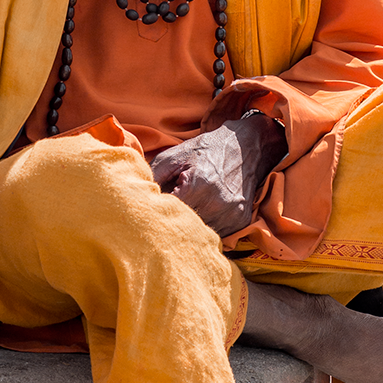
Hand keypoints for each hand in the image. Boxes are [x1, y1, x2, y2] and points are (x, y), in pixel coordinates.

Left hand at [150, 113, 286, 236]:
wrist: (247, 147)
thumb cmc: (206, 149)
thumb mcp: (175, 155)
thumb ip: (153, 176)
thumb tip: (135, 197)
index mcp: (197, 185)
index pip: (168, 214)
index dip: (156, 214)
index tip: (149, 212)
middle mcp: (217, 204)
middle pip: (183, 229)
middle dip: (171, 224)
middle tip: (164, 216)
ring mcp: (232, 215)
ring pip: (200, 235)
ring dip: (189, 229)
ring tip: (184, 214)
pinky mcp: (241, 222)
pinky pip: (217, 235)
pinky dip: (206, 228)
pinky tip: (203, 214)